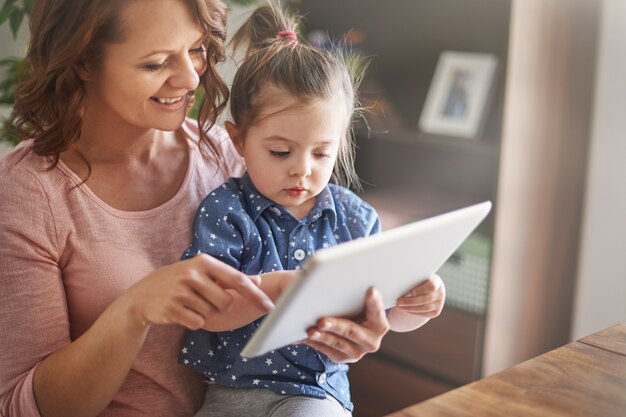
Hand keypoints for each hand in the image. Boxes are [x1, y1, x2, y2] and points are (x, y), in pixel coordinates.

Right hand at [123, 254, 273, 329]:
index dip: (255, 294)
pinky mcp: (172, 309)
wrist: (144, 294)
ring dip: (206, 313)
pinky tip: (184, 312)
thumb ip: (231, 277)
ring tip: (192, 303)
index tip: (270, 307)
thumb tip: (259, 280)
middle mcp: (192, 274)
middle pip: (226, 302)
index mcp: (204, 262)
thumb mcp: (204, 272)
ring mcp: (180, 291)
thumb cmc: (182, 281)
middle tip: (208, 301)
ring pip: (211, 313)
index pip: (237, 279)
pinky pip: (197, 323)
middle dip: (222, 307)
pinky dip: (195, 322)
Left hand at [303, 287, 389, 362]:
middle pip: (352, 332)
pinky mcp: (342, 357)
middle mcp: (371, 341)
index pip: (377, 312)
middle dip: (336, 326)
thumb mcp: (359, 300)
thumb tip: (346, 279)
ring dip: (322, 337)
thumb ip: (359, 293)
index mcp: (379, 325)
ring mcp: (357, 352)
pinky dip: (315, 342)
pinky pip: (327, 350)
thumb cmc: (353, 306)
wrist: (349, 324)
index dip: (374, 302)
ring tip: (310, 331)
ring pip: (337, 344)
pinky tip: (304, 336)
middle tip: (322, 321)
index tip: (370, 290)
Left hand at [395, 274, 444, 317]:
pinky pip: (423, 313)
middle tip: (399, 301)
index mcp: (436, 281)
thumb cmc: (420, 281)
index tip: (412, 292)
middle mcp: (440, 293)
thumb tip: (400, 283)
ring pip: (424, 308)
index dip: (422, 290)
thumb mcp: (419, 278)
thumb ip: (414, 280)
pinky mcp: (435, 312)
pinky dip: (412, 312)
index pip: (432, 286)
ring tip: (399, 306)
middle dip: (411, 301)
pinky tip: (404, 309)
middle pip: (426, 299)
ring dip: (409, 308)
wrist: (428, 290)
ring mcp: (439, 304)